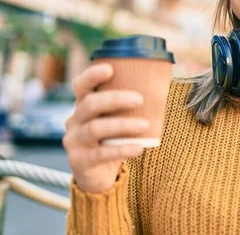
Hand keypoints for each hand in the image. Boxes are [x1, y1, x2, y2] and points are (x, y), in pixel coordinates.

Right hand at [63, 64, 147, 192]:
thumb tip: (161, 87)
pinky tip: (139, 148)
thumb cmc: (111, 139)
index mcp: (83, 105)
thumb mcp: (115, 119)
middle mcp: (74, 120)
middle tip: (140, 99)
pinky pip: (101, 154)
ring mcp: (74, 141)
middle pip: (90, 104)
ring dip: (122, 124)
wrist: (97, 174)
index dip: (92, 76)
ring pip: (95, 128)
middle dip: (116, 99)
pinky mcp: (79, 161)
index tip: (110, 69)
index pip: (80, 85)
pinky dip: (122, 149)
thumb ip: (127, 106)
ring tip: (145, 125)